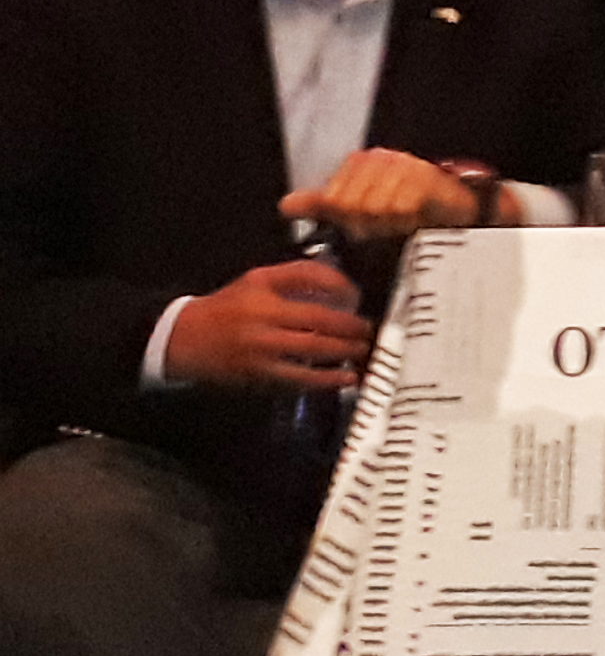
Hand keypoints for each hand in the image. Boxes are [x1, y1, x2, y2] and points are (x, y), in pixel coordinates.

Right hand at [163, 260, 372, 391]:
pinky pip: (299, 380)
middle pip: (319, 327)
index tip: (358, 300)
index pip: (312, 292)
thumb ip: (298, 275)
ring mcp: (263, 355)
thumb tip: (340, 281)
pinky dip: (326, 380)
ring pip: (312, 354)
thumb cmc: (228, 306)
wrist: (185, 338)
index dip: (343, 297)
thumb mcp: (258, 280)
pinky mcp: (261, 377)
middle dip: (352, 330)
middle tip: (369, 330)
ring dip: (345, 354)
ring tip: (364, 351)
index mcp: (265, 299)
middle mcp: (264, 327)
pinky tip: (345, 378)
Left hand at [279, 149, 482, 241]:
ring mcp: (404, 165)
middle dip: (370, 225)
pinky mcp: (426, 177)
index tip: (366, 225)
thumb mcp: (357, 209)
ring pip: (377, 208)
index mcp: (358, 163)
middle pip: (354, 206)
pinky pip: (403, 207)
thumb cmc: (406, 209)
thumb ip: (322, 206)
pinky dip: (408, 221)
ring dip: (390, 226)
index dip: (348, 221)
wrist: (454, 211)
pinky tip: (417, 221)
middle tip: (387, 227)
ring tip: (402, 225)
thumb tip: (286, 205)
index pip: (333, 201)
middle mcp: (379, 159)